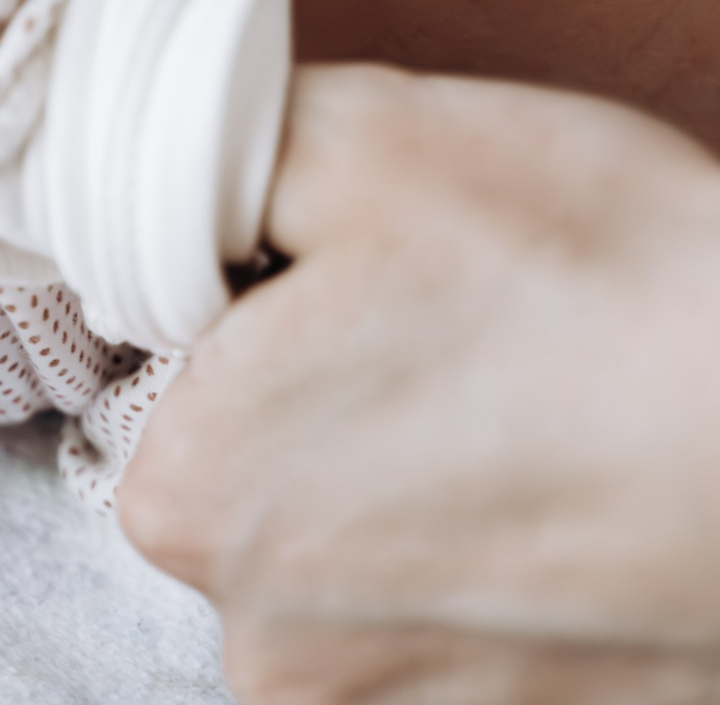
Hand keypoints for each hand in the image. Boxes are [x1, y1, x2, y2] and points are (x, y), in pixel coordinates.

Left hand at [122, 65, 719, 702]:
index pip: (172, 369)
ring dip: (432, 495)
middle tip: (479, 348)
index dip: (267, 305)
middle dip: (343, 404)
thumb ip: (212, 155)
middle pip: (262, 473)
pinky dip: (508, 573)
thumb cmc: (618, 291)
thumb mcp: (378, 141)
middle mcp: (256, 641)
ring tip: (548, 426)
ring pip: (363, 558)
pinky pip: (461, 629)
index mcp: (187, 493)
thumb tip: (164, 175)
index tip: (380, 287)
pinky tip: (580, 508)